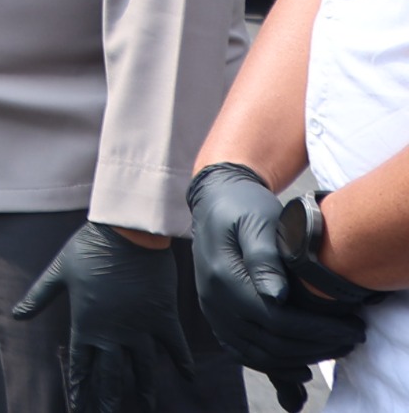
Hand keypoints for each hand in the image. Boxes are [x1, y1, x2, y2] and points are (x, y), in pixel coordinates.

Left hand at [11, 221, 195, 412]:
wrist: (126, 231)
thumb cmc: (89, 248)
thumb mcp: (59, 272)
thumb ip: (39, 297)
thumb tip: (16, 316)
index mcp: (86, 324)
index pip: (80, 365)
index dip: (79, 388)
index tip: (79, 408)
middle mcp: (113, 332)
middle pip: (111, 376)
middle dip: (108, 400)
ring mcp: (140, 327)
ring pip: (143, 368)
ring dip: (145, 390)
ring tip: (146, 408)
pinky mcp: (163, 316)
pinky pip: (175, 346)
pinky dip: (182, 362)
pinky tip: (188, 378)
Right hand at [188, 164, 367, 382]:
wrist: (215, 201)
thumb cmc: (243, 207)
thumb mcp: (258, 222)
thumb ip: (265, 259)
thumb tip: (277, 298)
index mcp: (224, 278)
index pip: (277, 321)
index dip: (317, 331)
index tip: (351, 328)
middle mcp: (214, 300)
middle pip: (270, 343)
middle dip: (315, 347)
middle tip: (350, 339)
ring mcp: (213, 310)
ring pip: (257, 354)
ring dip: (297, 358)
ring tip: (332, 348)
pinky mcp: (216, 314)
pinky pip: (242, 351)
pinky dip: (272, 363)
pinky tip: (298, 362)